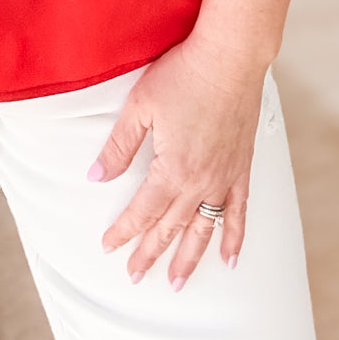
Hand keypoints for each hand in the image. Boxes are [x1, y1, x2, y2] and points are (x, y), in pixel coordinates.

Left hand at [90, 37, 264, 285]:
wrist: (230, 57)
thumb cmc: (183, 75)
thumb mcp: (140, 107)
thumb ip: (119, 147)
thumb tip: (96, 178)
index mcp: (171, 170)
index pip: (142, 211)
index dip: (123, 231)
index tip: (109, 247)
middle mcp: (199, 182)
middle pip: (170, 227)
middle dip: (150, 253)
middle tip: (134, 276)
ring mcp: (224, 177)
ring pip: (204, 228)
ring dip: (189, 258)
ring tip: (176, 282)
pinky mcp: (242, 166)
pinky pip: (238, 211)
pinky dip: (234, 236)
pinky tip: (230, 258)